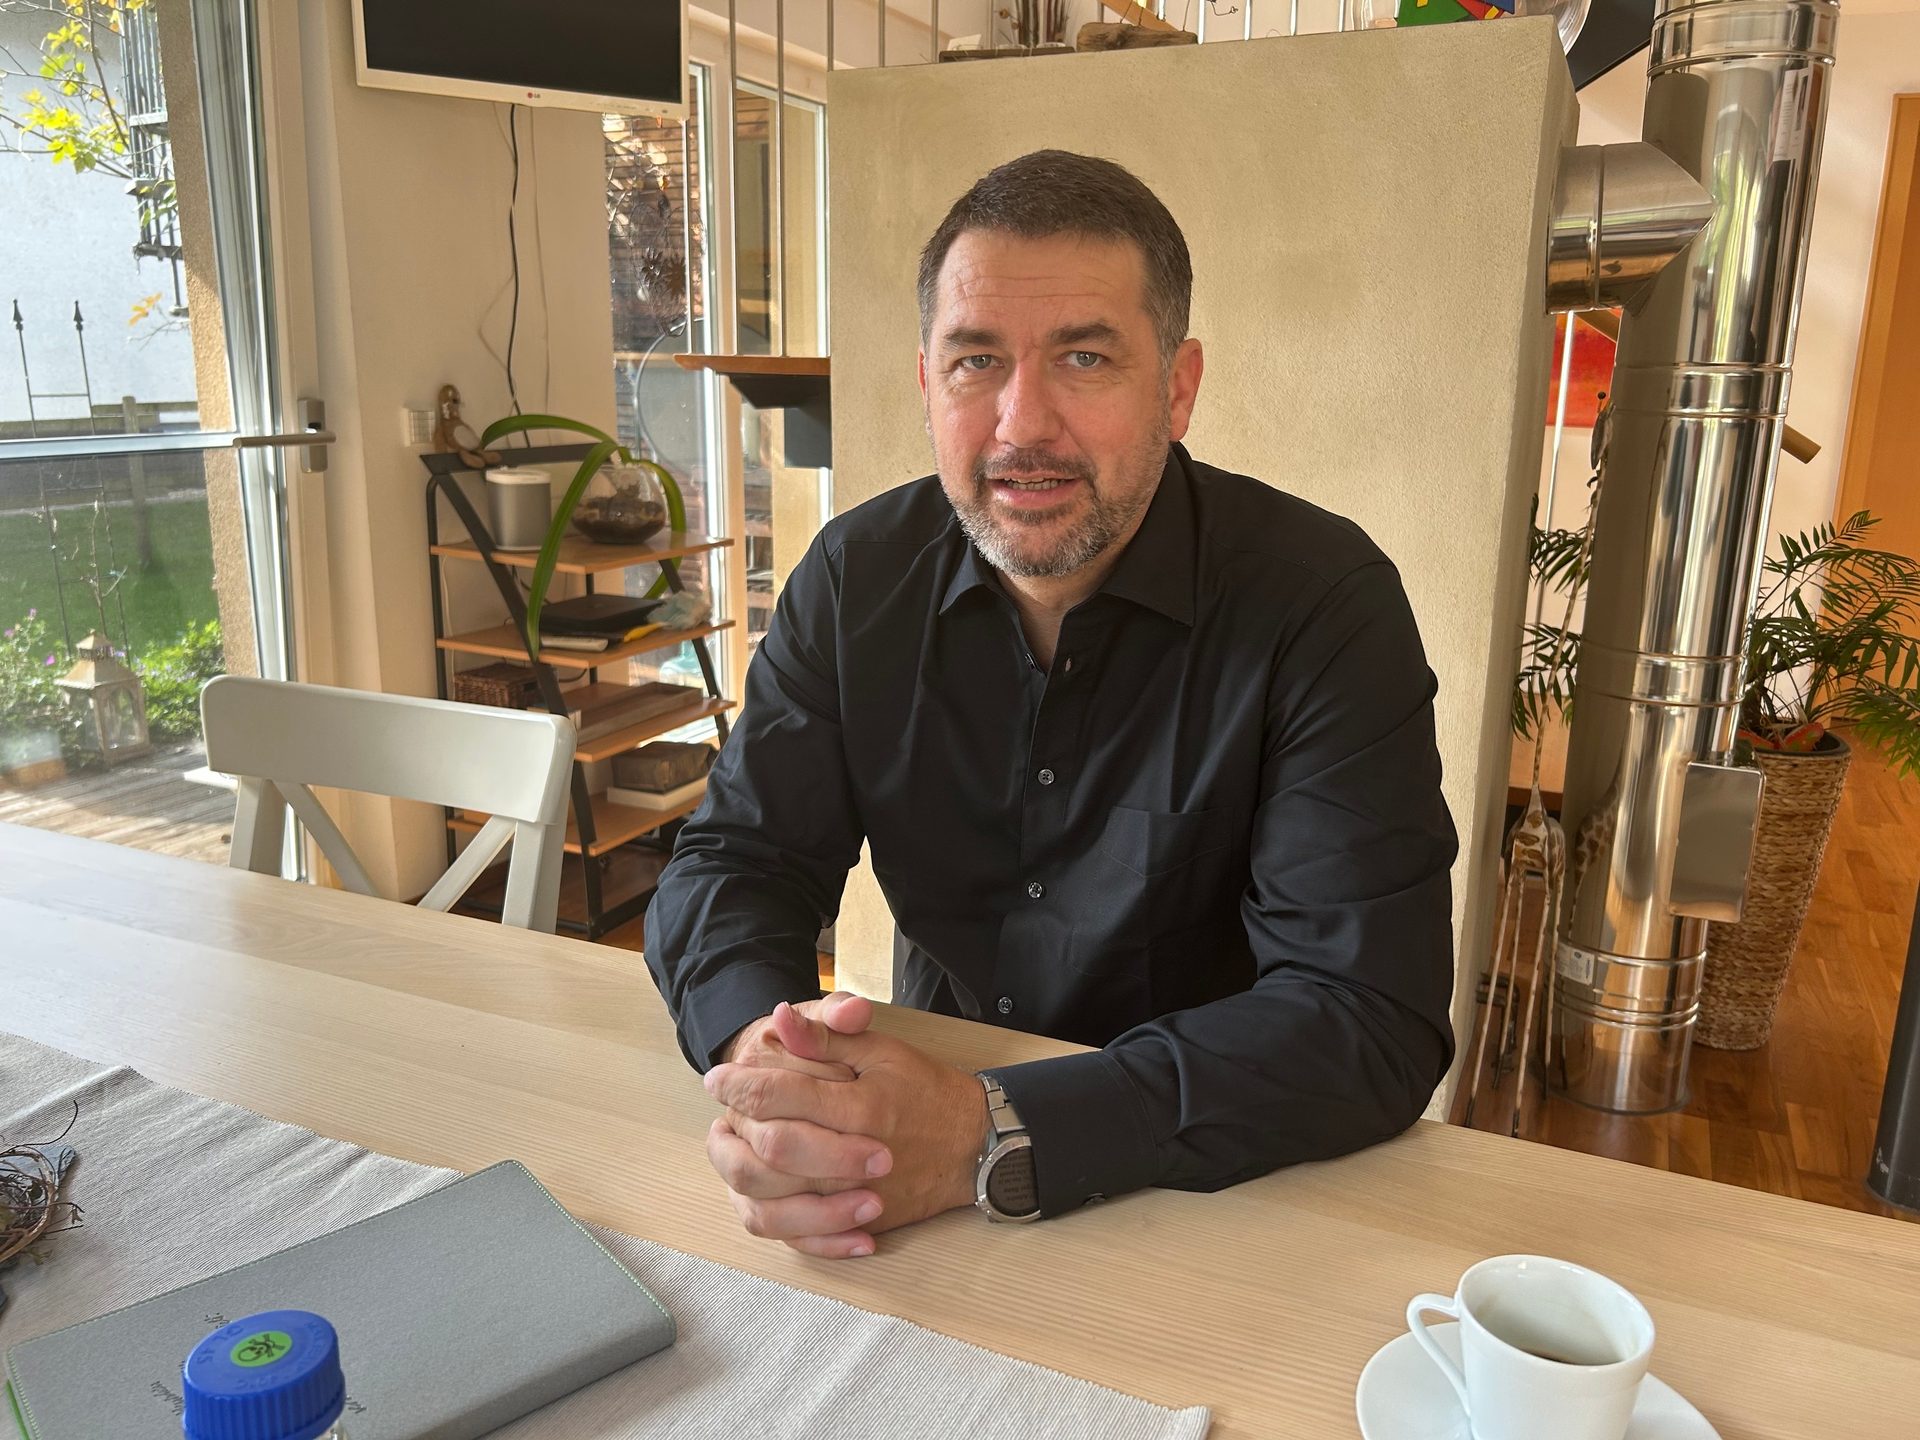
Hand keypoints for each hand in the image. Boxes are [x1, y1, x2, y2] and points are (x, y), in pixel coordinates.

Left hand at [704, 999, 987, 1257]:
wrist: (974, 1146)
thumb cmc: (928, 1092)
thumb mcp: (882, 1051)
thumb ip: (829, 1036)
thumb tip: (780, 1018)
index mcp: (860, 1108)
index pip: (779, 1097)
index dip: (740, 1084)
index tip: (718, 1077)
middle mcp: (854, 1159)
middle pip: (773, 1149)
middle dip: (737, 1122)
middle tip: (721, 1106)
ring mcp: (856, 1199)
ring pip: (776, 1199)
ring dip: (744, 1170)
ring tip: (732, 1146)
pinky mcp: (858, 1224)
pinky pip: (801, 1236)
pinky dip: (770, 1214)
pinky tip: (761, 1191)